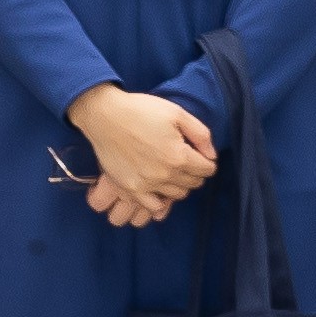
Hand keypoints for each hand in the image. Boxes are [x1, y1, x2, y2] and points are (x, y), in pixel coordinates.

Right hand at [67, 82, 219, 224]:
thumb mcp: (177, 113)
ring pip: (177, 194)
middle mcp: (166, 174)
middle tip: (184, 160)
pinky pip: (154, 206)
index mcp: (179, 156)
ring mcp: (147, 184)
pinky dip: (161, 200)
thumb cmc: (141, 110)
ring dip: (179, 184)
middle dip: (194, 172)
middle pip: (194, 183)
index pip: (207, 169)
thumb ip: (201, 134)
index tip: (198, 154)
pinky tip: (158, 187)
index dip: (206, 160)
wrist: (104, 115)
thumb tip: (211, 155)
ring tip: (170, 171)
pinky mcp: (131, 188)